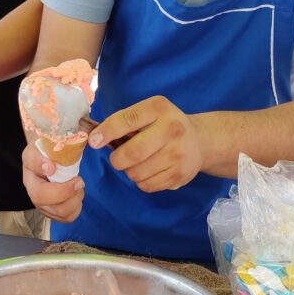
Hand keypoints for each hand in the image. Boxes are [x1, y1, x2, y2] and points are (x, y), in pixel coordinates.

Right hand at [22, 142, 83, 222]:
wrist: (54, 156)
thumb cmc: (52, 150)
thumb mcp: (47, 143)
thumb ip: (45, 152)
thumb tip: (49, 168)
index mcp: (30, 172)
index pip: (34, 178)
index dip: (50, 181)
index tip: (59, 169)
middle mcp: (32, 191)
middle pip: (43, 200)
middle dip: (66, 192)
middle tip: (79, 181)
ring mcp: (42, 205)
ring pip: (60, 212)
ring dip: (75, 198)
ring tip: (78, 186)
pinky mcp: (53, 213)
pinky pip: (68, 218)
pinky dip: (77, 207)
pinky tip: (76, 195)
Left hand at [89, 96, 206, 192]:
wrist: (199, 141)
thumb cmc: (163, 125)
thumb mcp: (148, 113)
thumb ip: (123, 122)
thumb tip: (94, 137)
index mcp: (158, 108)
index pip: (127, 120)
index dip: (107, 132)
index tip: (94, 141)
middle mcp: (171, 129)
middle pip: (131, 154)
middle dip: (117, 159)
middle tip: (119, 158)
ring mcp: (178, 154)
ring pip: (136, 173)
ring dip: (130, 171)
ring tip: (140, 162)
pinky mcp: (180, 175)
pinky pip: (146, 186)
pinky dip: (142, 182)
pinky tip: (151, 171)